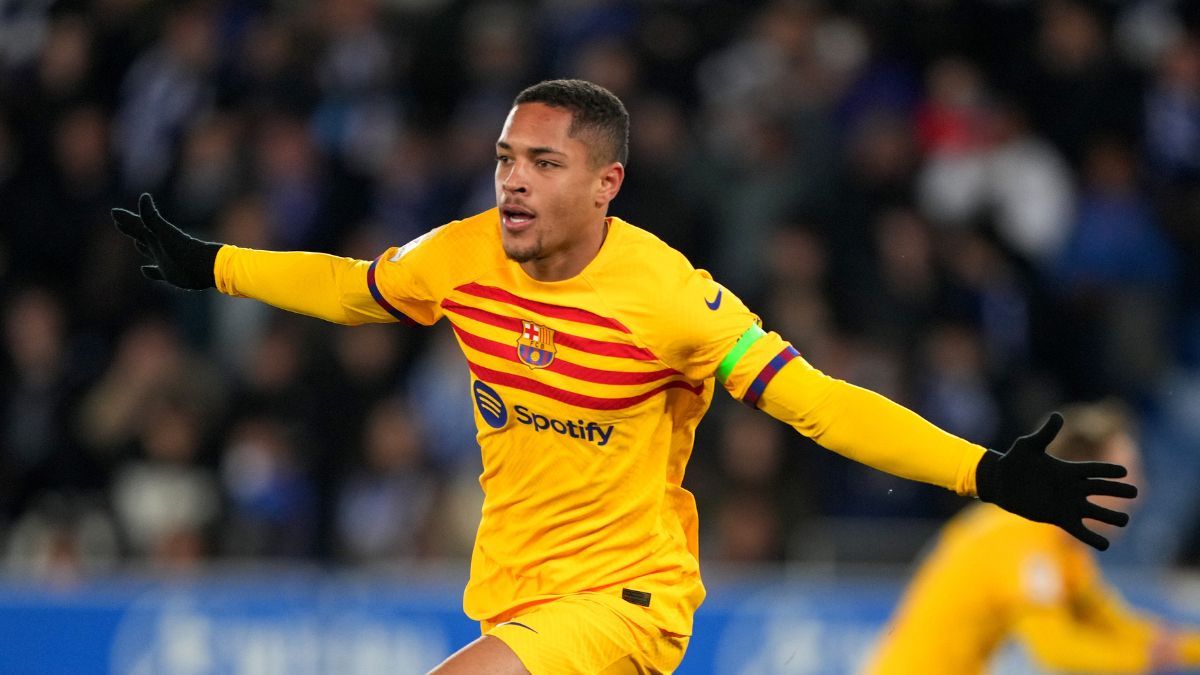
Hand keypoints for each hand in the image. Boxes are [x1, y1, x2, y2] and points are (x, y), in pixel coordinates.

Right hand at [112, 193, 221, 289]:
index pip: (138, 224)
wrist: (205, 267)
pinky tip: (144, 269)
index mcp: (156, 235)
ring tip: (135, 241)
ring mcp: (164, 259)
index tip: (115, 212)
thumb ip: (152, 216)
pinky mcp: (170, 274)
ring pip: (148, 250)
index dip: (126, 219)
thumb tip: (144, 196)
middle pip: (141, 234)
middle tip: (118, 220)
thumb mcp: (165, 232)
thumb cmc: (185, 250)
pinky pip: (156, 272)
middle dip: (130, 227)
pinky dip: (150, 271)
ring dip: (141, 245)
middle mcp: (159, 245)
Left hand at [975, 412, 1137, 550]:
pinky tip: (1105, 546)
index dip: (1108, 470)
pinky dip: (1092, 538)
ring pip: (1095, 512)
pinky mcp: (1060, 519)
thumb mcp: (1028, 445)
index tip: (1124, 471)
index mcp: (1068, 469)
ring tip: (1125, 521)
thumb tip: (1058, 415)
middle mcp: (1072, 487)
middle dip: (1117, 491)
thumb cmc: (1014, 460)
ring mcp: (1068, 504)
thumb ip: (1045, 434)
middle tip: (1135, 492)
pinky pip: (1079, 530)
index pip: (1094, 470)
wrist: (1001, 483)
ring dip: (1109, 517)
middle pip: (1100, 489)